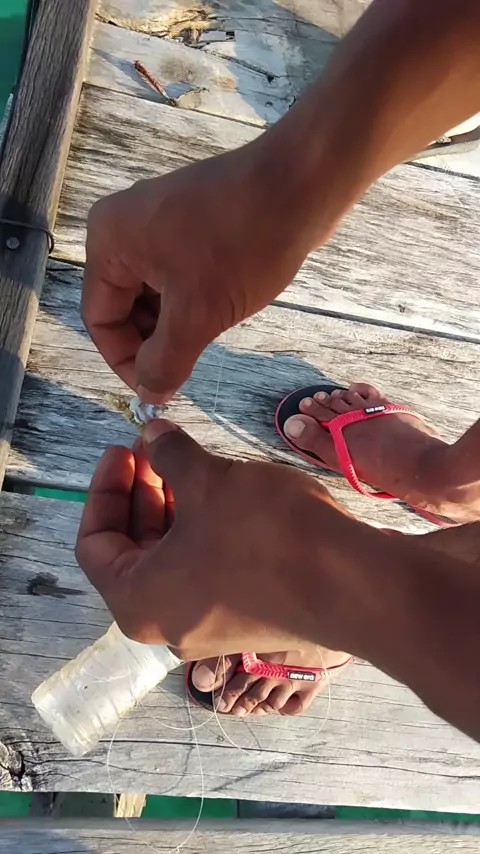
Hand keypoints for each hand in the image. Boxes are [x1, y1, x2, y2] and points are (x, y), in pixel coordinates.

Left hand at [76, 420, 354, 659]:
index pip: (94, 544)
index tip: (123, 448)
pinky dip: (203, 530)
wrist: (354, 585)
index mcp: (138, 602)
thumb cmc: (264, 534)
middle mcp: (165, 625)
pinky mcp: (246, 618)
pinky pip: (206, 569)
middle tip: (156, 449)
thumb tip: (152, 434)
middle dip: (142, 494)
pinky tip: (223, 493)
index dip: (105, 489)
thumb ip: (169, 455)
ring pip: (174, 558)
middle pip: (134, 550)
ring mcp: (208, 626)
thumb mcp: (208, 480)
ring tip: (190, 463)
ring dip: (175, 508)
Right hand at [82, 139, 312, 403]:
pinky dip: (190, 301)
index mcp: (109, 241)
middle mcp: (125, 226)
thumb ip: (165, 361)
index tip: (157, 389)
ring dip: (174, 325)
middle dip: (152, 342)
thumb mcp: (197, 315)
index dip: (123, 361)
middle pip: (124, 306)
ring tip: (207, 338)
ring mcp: (159, 221)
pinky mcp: (192, 222)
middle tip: (185, 369)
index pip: (100, 319)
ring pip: (153, 294)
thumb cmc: (242, 244)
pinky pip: (177, 275)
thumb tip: (149, 395)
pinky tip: (218, 313)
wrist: (302, 184)